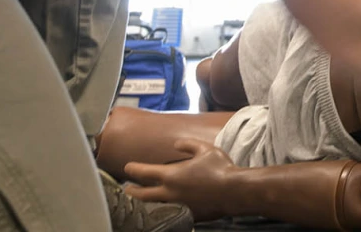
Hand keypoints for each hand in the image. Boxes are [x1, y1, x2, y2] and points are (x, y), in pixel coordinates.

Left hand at [123, 139, 237, 220]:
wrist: (233, 191)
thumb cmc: (221, 168)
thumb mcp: (205, 149)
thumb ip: (188, 145)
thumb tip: (176, 145)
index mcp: (172, 175)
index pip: (145, 172)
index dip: (134, 169)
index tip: (127, 167)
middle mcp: (170, 192)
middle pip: (143, 195)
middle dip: (132, 191)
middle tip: (128, 189)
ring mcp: (177, 206)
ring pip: (154, 206)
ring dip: (146, 203)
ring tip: (143, 201)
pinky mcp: (186, 215)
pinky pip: (170, 213)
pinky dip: (164, 210)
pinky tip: (164, 208)